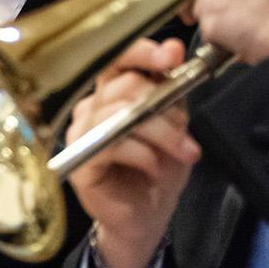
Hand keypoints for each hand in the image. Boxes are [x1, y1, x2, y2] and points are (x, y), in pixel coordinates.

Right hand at [64, 37, 200, 267]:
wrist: (148, 217)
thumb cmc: (159, 170)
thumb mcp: (174, 125)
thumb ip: (171, 92)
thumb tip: (173, 49)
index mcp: (111, 95)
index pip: (116, 60)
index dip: (141, 53)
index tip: (171, 55)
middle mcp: (91, 109)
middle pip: (124, 87)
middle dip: (165, 109)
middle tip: (187, 135)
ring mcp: (81, 134)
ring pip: (121, 115)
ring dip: (162, 134)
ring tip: (184, 153)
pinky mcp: (80, 161)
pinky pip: (113, 145)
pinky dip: (143, 155)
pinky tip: (155, 169)